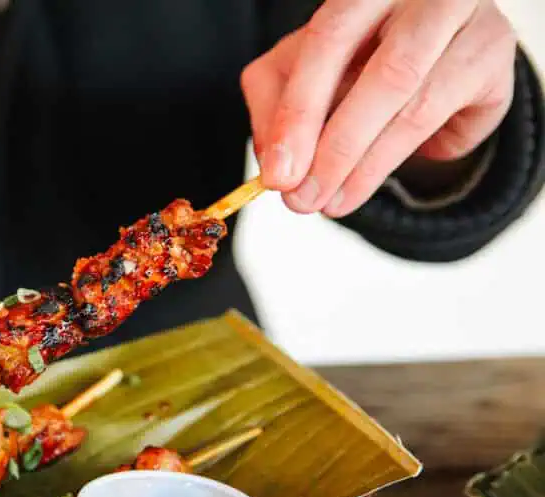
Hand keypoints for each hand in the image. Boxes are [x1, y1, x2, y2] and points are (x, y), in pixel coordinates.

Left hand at [242, 0, 516, 216]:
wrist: (429, 43)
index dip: (299, 112)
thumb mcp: (301, 71)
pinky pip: (444, 122)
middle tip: (304, 200)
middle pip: (388, 75)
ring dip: (367, 167)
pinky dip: (403, 157)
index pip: (328, 42)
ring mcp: (469, 22)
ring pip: (418, 107)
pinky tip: (370, 180)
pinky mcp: (492, 58)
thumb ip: (276, 106)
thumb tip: (276, 164)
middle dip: (338, 148)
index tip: (279, 175)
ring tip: (332, 203)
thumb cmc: (355, 52)